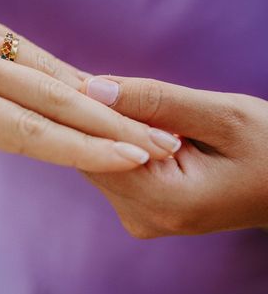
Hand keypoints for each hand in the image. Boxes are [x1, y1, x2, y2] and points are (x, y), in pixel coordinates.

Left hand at [0, 0, 179, 232]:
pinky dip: (60, 67)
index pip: (15, 128)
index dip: (74, 147)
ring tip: (143, 118)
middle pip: (46, 100)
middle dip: (108, 127)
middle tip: (163, 145)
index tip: (128, 159)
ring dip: (96, 97)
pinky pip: (21, 46)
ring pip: (42, 70)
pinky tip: (84, 82)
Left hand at [82, 76, 267, 237]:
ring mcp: (140, 218)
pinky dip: (110, 138)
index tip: (70, 75)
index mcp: (165, 201)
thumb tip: (93, 88)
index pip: (96, 150)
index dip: (80, 110)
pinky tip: (116, 114)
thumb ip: (156, 102)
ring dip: (96, 126)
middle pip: (90, 157)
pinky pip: (110, 166)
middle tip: (81, 76)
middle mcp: (144, 217)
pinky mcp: (140, 209)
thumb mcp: (223, 116)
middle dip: (86, 116)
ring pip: (96, 160)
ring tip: (98, 91)